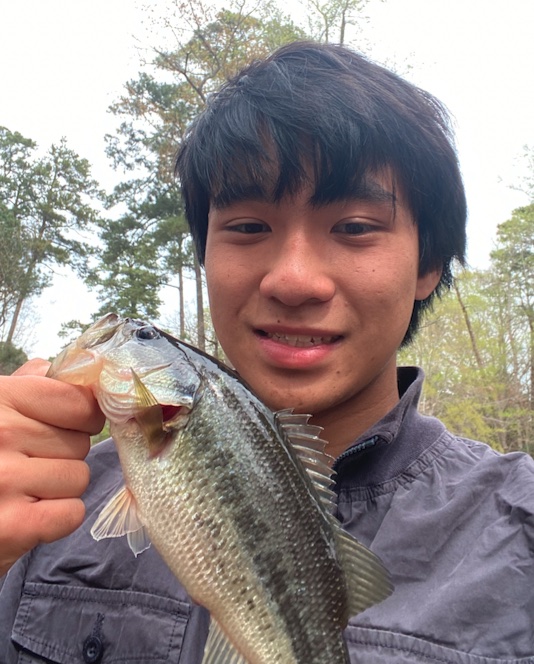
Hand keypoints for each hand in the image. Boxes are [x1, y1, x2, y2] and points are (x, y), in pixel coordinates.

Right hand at [0, 359, 104, 576]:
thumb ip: (26, 387)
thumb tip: (65, 367)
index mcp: (0, 398)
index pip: (79, 402)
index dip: (84, 416)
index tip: (69, 424)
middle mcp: (2, 433)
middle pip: (81, 442)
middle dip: (65, 455)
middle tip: (30, 463)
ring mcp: (6, 480)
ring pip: (79, 477)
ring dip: (61, 487)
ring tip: (26, 489)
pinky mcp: (14, 525)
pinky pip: (72, 513)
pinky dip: (57, 518)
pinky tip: (28, 513)